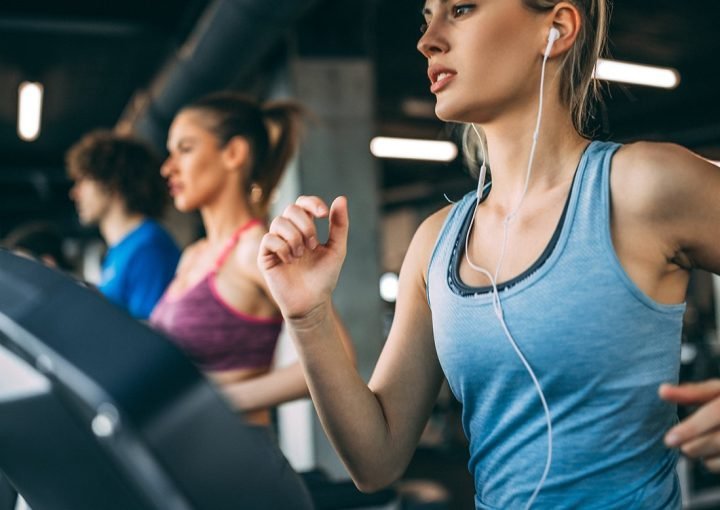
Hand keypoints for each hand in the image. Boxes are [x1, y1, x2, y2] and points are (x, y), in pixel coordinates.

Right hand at [259, 195, 348, 319]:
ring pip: (279, 222)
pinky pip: (269, 239)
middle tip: (312, 245)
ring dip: (294, 237)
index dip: (312, 203)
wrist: (312, 303)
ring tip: (301, 255)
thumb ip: (339, 225)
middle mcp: (289, 233)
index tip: (323, 215)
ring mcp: (276, 244)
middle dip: (305, 224)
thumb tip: (341, 198)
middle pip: (291, 209)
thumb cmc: (324, 278)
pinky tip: (290, 261)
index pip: (303, 203)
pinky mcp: (265, 257)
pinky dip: (282, 247)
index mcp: (305, 228)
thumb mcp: (337, 249)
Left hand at [660, 380, 719, 470]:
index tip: (670, 439)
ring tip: (692, 446)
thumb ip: (692, 392)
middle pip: (719, 441)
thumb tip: (662, 391)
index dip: (692, 428)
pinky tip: (709, 453)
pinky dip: (713, 463)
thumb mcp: (717, 391)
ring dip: (702, 455)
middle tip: (676, 444)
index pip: (714, 414)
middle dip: (694, 446)